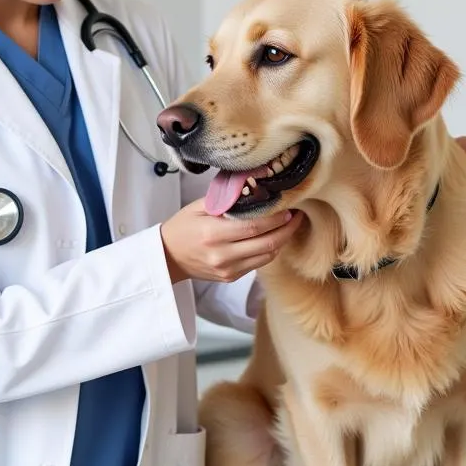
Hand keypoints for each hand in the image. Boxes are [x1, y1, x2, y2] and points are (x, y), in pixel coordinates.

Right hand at [160, 201, 304, 283]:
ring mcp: (228, 269)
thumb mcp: (198, 207)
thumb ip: (226, 199)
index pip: (254, 226)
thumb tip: (253, 187)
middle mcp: (222, 255)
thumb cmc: (182, 227)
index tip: (288, 208)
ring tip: (289, 226)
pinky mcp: (231, 277)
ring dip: (282, 241)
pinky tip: (272, 238)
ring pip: (266, 256)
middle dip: (286, 230)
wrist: (167, 257)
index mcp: (213, 233)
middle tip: (297, 216)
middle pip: (266, 243)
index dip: (276, 218)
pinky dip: (269, 251)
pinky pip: (258, 264)